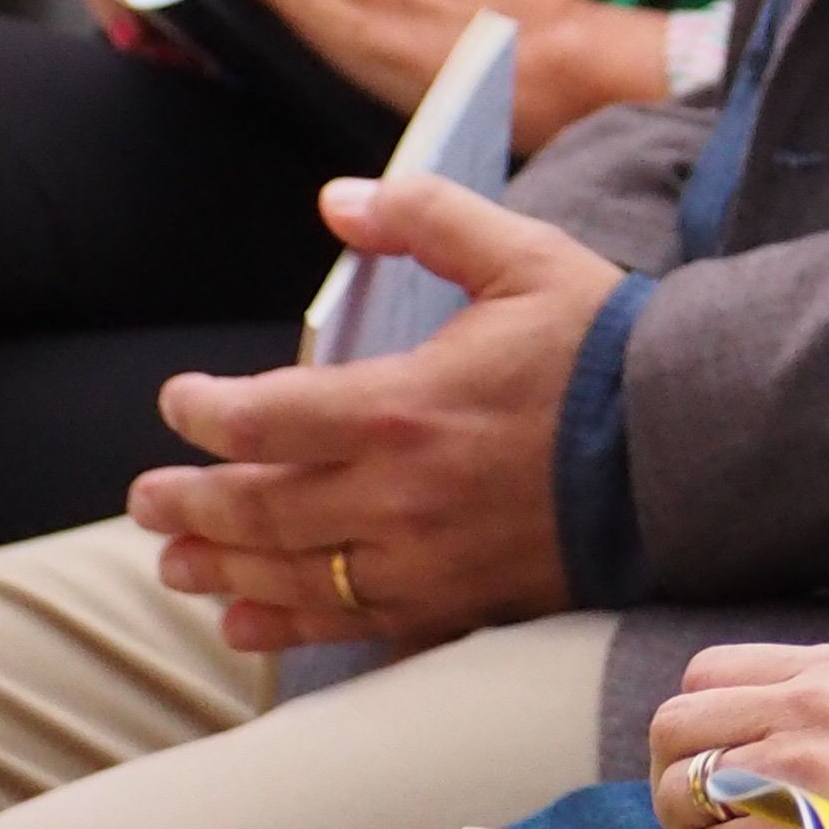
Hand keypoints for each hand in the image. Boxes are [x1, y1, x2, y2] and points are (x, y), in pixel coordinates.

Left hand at [130, 175, 617, 645]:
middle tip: (145, 500)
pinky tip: (246, 622)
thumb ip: (426, 218)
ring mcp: (421, 559)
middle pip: (257, 510)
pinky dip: (286, 629)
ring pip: (290, 577)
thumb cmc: (599, 345)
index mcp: (402, 406)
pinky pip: (349, 626)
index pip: (262, 419)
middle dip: (187, 505)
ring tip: (174, 562)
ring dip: (220, 569)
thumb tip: (337, 198)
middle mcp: (395, 493)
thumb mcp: (521, 256)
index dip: (202, 414)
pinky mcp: (453, 601)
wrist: (684, 444)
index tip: (179, 402)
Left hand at [649, 647, 828, 828]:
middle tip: (714, 823)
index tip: (721, 773)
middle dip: (678, 778)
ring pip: (678, 787)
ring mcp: (804, 761)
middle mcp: (817, 697)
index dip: (702, 730)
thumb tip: (733, 736)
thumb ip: (819, 710)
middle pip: (674, 722)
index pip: (709, 673)